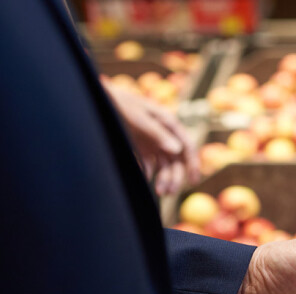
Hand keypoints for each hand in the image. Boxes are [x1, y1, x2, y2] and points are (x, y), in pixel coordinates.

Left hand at [102, 80, 198, 194]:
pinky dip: (148, 173)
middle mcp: (164, 135)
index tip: (194, 181)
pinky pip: (149, 164)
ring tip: (160, 192)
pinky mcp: (141, 148)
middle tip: (168, 192)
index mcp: (169, 124)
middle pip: (176, 160)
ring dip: (164, 178)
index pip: (187, 147)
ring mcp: (153, 142)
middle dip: (175, 177)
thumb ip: (158, 134)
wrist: (101, 99)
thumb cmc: (121, 104)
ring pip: (165, 165)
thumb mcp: (139, 118)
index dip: (193, 164)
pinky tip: (144, 179)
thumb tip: (177, 150)